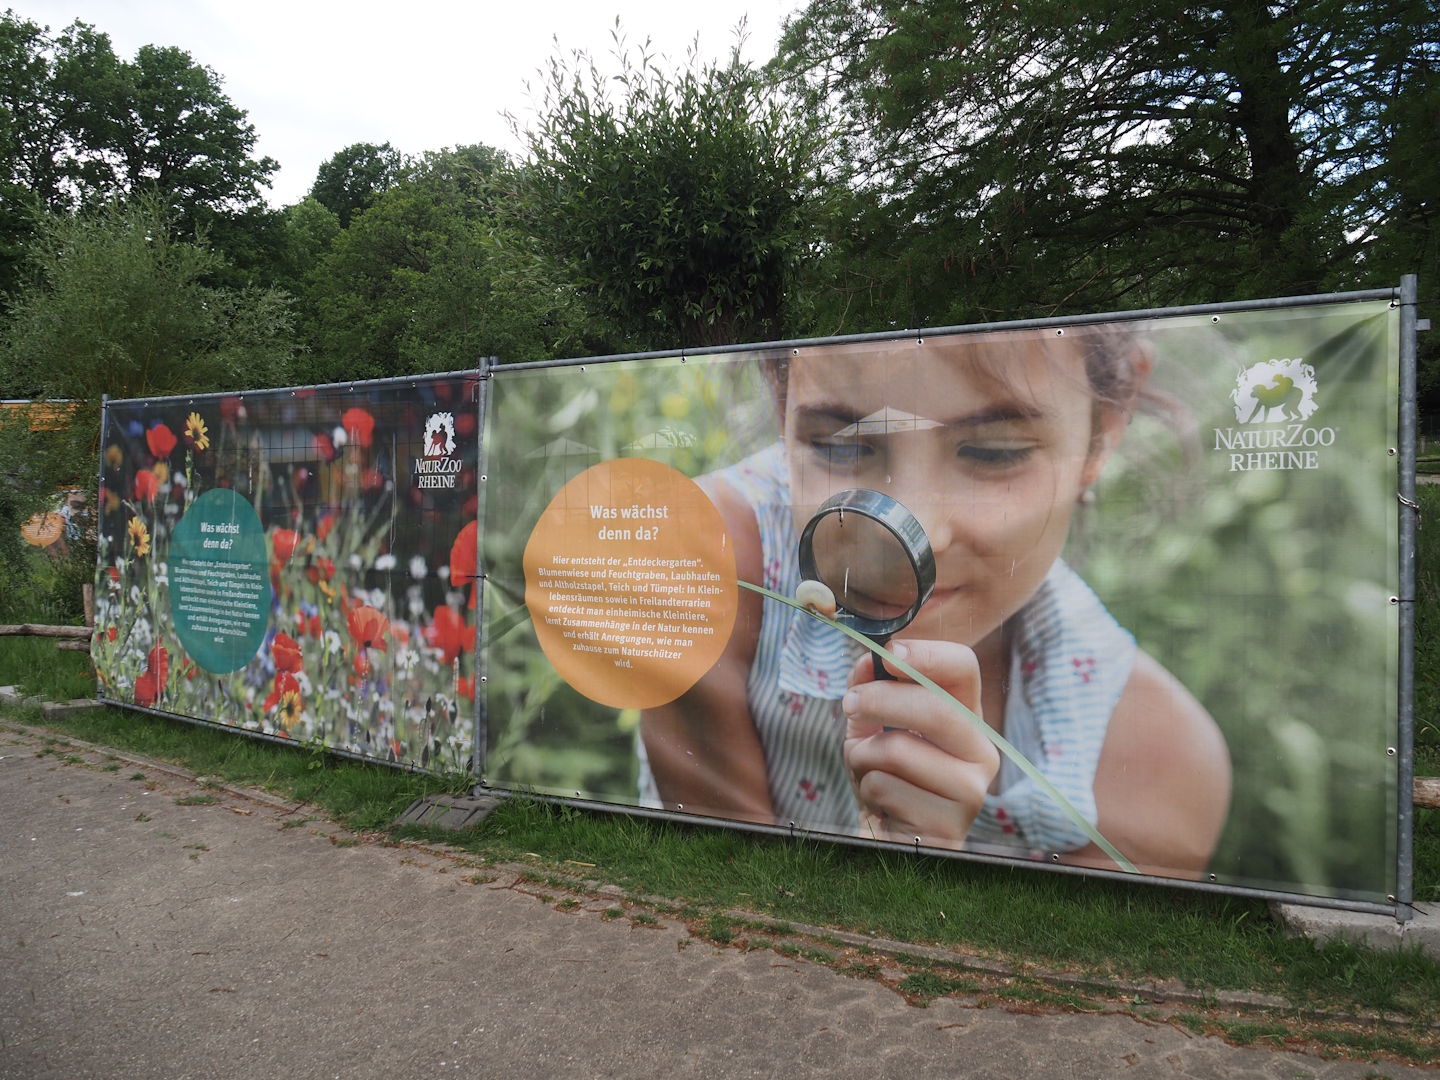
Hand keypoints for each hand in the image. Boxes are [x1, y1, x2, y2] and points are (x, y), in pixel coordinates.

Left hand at [841, 640, 999, 848]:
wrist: (887, 841)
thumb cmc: (885, 779)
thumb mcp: (871, 727)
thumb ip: (869, 689)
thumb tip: (867, 660)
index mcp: (967, 719)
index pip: (965, 669)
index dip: (929, 654)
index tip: (890, 652)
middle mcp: (981, 752)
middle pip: (936, 708)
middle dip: (881, 699)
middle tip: (849, 703)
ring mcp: (972, 792)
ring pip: (900, 749)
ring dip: (864, 757)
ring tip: (868, 772)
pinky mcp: (949, 827)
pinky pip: (886, 787)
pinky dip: (866, 789)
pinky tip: (881, 805)